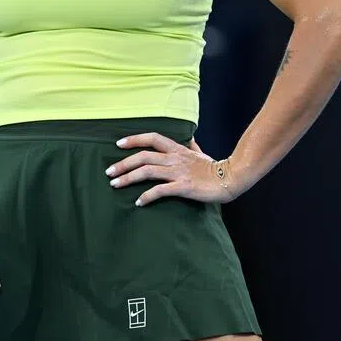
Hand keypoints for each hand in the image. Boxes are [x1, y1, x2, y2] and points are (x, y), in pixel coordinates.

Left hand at [106, 132, 238, 206]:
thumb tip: (189, 138)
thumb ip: (192, 146)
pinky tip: (138, 202)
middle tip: (109, 172)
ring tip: (115, 185)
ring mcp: (178, 172)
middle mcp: (175, 158)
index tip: (118, 144)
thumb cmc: (215, 167)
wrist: (231, 178)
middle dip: (123, 164)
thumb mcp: (201, 153)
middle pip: (143, 156)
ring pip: (147, 171)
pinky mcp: (183, 187)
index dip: (134, 139)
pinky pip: (160, 191)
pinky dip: (147, 196)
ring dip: (128, 178)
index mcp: (177, 149)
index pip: (152, 138)